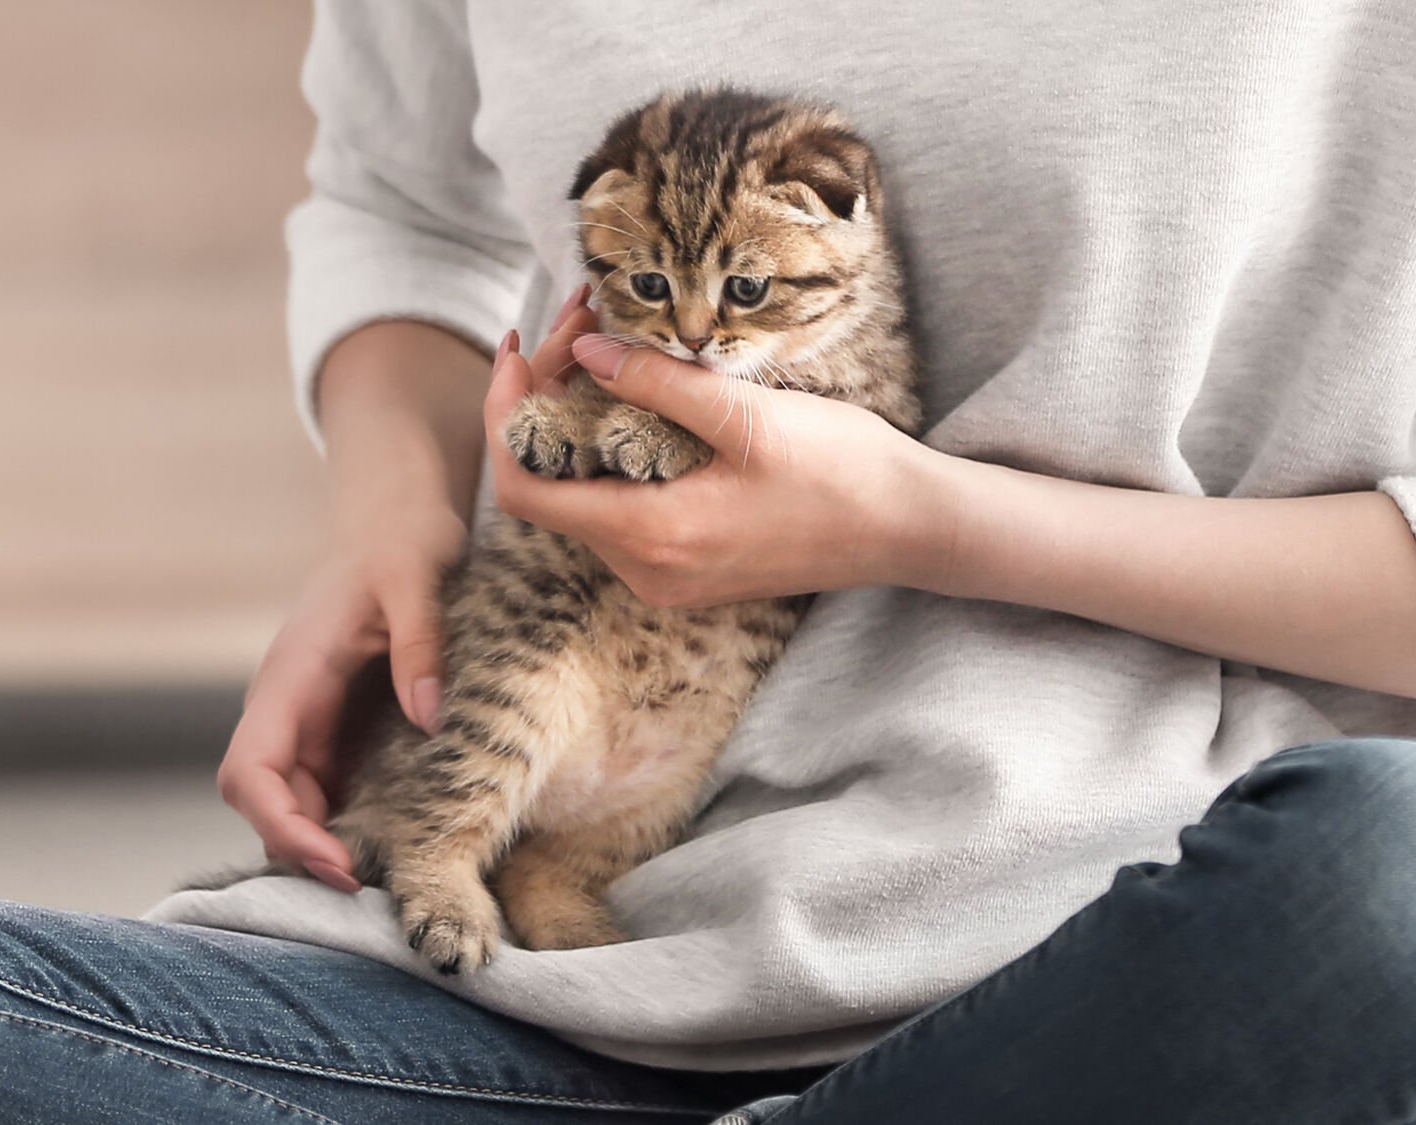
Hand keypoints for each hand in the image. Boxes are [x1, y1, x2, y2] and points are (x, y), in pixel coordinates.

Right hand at [216, 287, 598, 888]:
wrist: (395, 512)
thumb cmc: (403, 539)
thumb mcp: (418, 579)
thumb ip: (420, 646)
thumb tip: (430, 721)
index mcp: (291, 675)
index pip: (251, 770)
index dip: (281, 826)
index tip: (338, 864)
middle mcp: (288, 704)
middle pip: (265, 801)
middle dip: (304, 851)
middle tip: (375, 893)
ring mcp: (310, 717)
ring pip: (293, 801)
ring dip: (326, 843)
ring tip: (389, 880)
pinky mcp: (339, 723)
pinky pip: (328, 786)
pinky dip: (348, 821)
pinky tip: (398, 843)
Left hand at [484, 331, 942, 606]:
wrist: (909, 529)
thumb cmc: (842, 473)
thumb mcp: (746, 415)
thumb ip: (656, 383)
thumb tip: (583, 349)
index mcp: (650, 537)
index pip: (523, 487)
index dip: (506, 416)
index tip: (522, 348)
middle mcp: (645, 570)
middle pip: (549, 486)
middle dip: (547, 400)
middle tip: (580, 320)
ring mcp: (666, 576)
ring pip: (583, 496)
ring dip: (579, 422)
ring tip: (603, 345)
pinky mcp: (688, 568)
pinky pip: (620, 509)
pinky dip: (612, 452)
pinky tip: (636, 400)